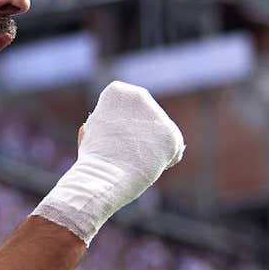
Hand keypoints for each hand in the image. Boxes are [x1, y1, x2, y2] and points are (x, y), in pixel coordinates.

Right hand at [34, 81, 183, 243]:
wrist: (103, 178)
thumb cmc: (94, 161)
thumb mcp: (94, 131)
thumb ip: (108, 122)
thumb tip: (102, 121)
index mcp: (117, 91)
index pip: (131, 110)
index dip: (123, 130)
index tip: (112, 142)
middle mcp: (139, 95)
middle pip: (148, 120)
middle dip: (141, 138)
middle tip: (124, 154)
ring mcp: (157, 114)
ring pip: (162, 134)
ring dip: (152, 149)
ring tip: (134, 160)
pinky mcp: (171, 134)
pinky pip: (174, 151)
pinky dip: (164, 163)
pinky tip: (147, 165)